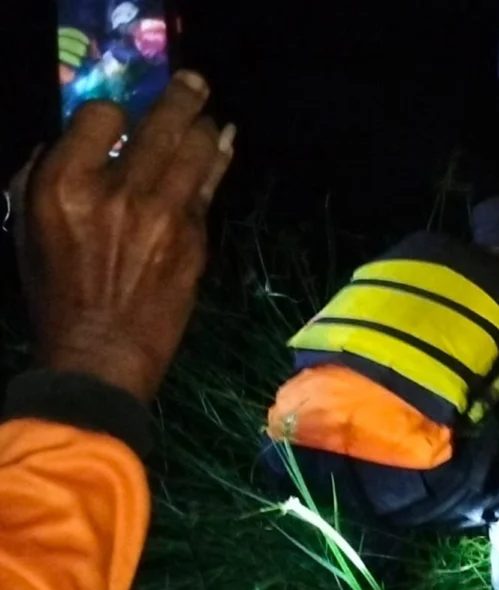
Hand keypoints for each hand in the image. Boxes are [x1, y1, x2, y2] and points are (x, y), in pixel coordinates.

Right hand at [13, 70, 235, 402]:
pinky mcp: (195, 237)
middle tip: (194, 82)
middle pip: (160, 123)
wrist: (101, 351)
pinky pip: (210, 185)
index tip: (120, 119)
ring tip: (208, 114)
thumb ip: (47, 175)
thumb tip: (76, 140)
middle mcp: (118, 191)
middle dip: (181, 96)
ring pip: (196, 149)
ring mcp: (163, 214)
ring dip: (205, 125)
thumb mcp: (28, 228)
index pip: (102, 116)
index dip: (113, 113)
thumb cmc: (57, 292)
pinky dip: (218, 160)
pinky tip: (223, 144)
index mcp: (65, 185)